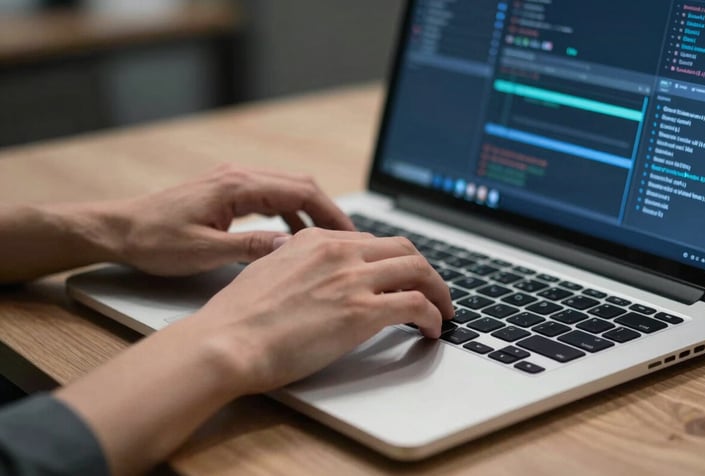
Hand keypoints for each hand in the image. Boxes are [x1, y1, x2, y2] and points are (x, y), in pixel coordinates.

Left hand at [110, 164, 354, 275]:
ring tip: (327, 242)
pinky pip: (269, 198)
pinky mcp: (225, 192)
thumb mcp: (205, 252)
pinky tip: (292, 238)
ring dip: (310, 213)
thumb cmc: (154, 241)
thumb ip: (251, 248)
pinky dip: (288, 215)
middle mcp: (238, 177)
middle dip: (328, 212)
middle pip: (300, 186)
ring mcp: (232, 182)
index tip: (351, 234)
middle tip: (349, 239)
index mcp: (237, 186)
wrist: (117, 230)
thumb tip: (292, 250)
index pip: (301, 192)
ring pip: (286, 191)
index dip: (331, 213)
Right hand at [186, 228, 453, 393]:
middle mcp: (338, 252)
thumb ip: (295, 265)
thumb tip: (310, 276)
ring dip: (438, 290)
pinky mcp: (362, 311)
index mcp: (315, 240)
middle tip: (432, 289)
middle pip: (403, 248)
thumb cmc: (237, 318)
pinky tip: (431, 329)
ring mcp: (352, 279)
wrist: (226, 341)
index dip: (392, 260)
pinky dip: (433, 315)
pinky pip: (416, 304)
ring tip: (442, 310)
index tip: (400, 276)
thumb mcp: (266, 271)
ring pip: (418, 270)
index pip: (371, 241)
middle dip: (423, 269)